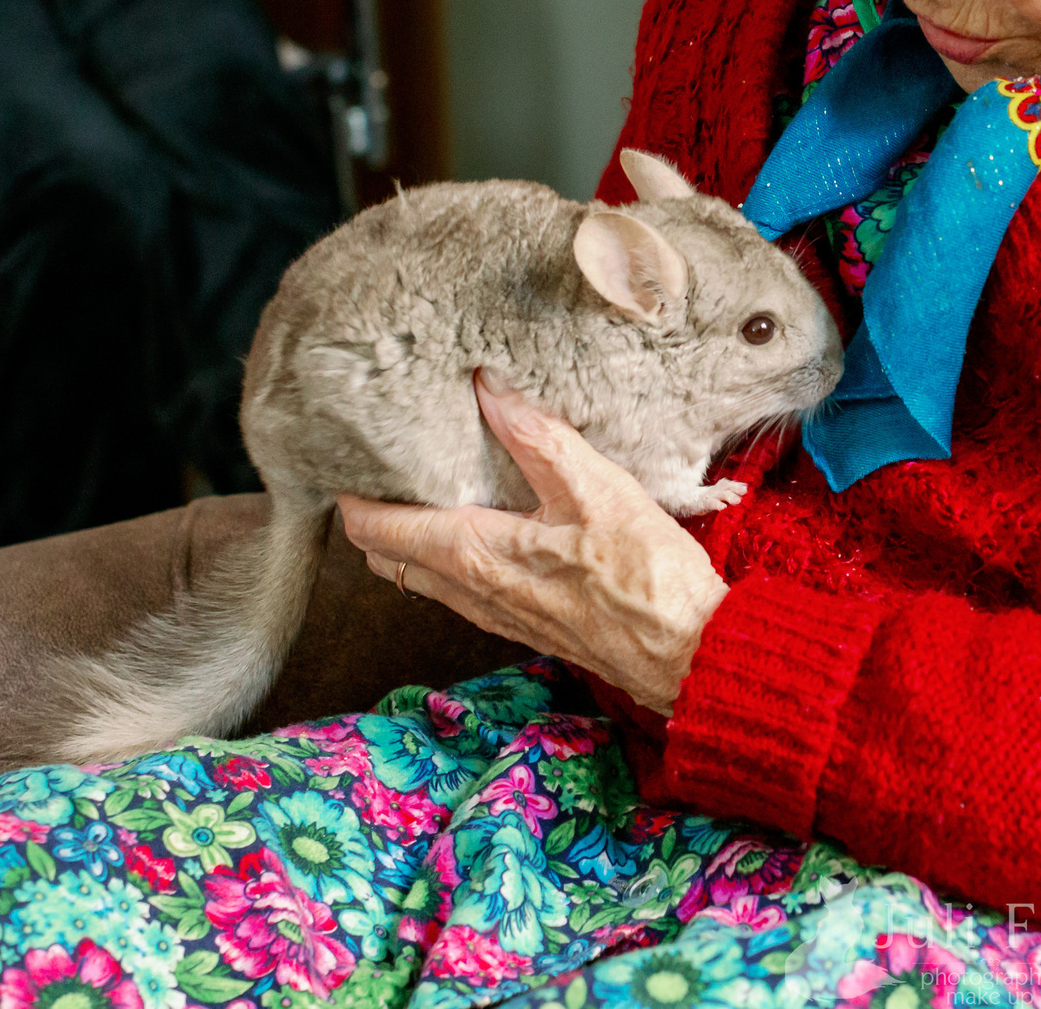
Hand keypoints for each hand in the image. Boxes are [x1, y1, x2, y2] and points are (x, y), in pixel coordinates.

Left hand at [336, 372, 731, 714]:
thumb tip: (488, 386)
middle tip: (386, 459)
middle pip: (385, 555)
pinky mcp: (519, 622)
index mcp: (474, 555)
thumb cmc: (646, 578)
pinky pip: (455, 587)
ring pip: (418, 574)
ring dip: (407, 534)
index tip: (355, 449)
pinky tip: (479, 520)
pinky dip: (443, 553)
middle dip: (372, 510)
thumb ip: (537, 436)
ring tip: (426, 481)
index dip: (353, 490)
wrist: (687, 654)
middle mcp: (469, 592)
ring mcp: (492, 614)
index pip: (376, 529)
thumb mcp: (598, 489)